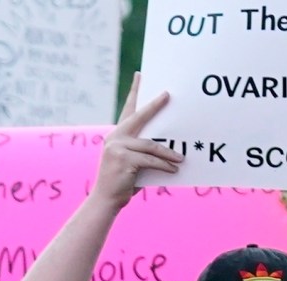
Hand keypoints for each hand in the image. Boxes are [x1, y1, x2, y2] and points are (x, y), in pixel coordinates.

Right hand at [93, 75, 179, 208]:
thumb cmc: (121, 182)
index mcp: (117, 135)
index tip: (140, 75)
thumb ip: (142, 151)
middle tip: (168, 95)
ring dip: (168, 154)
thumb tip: (166, 145)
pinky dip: (163, 166)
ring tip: (181, 159)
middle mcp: (115, 137)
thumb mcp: (131, 162)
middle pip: (139, 117)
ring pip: (150, 146)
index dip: (134, 92)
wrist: (105, 200)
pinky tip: (173, 170)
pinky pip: (150, 161)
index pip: (127, 110)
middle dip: (154, 105)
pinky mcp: (124, 160)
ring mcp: (118, 147)